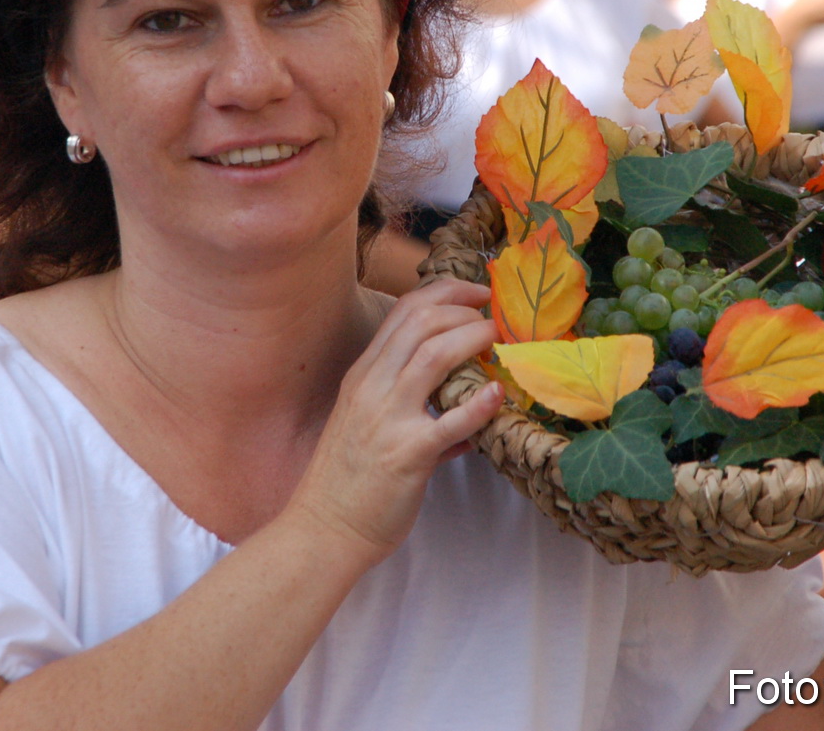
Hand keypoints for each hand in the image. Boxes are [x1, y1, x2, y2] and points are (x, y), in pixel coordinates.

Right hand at [286, 278, 502, 566]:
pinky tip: (498, 396)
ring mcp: (387, 418)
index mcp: (364, 375)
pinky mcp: (407, 454)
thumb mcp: (369, 426)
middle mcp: (372, 387)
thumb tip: (468, 408)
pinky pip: (450, 421)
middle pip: (421, 322)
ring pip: (433, 355)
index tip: (477, 293)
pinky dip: (479, 404)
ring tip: (498, 342)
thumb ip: (414, 408)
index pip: (404, 312)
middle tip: (494, 317)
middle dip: (465, 308)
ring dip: (472, 339)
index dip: (445, 292)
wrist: (325, 530)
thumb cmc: (349, 482)